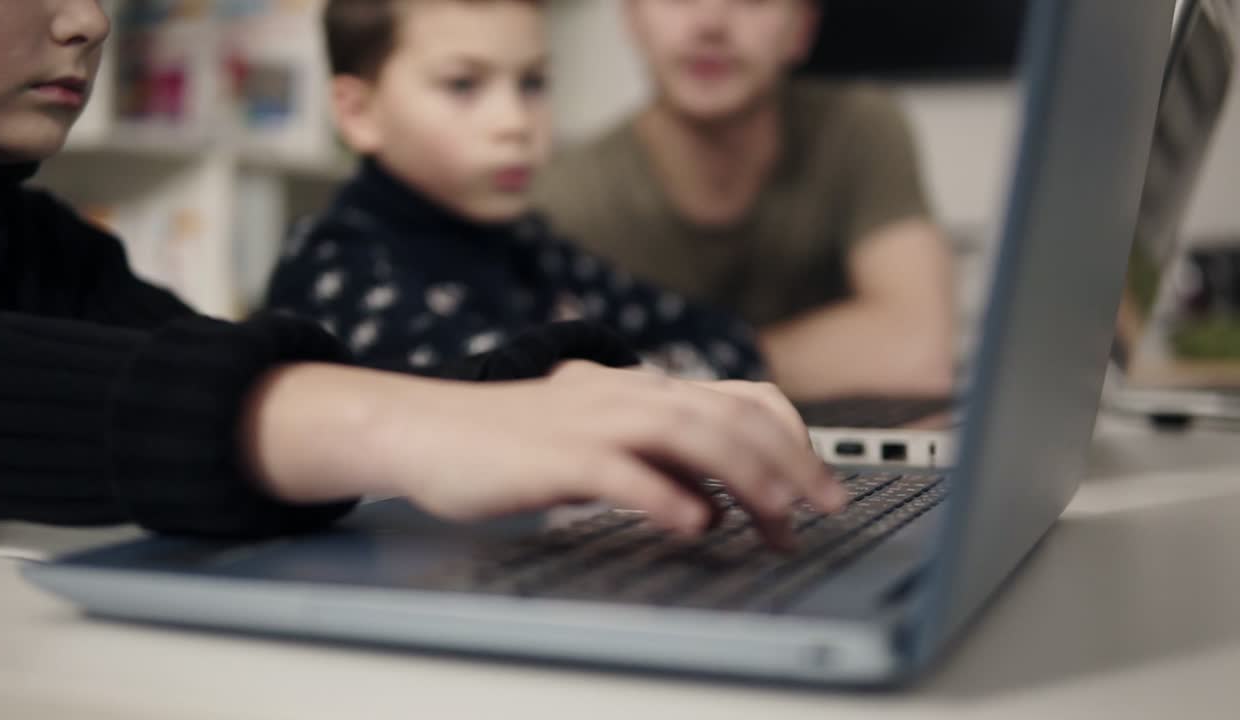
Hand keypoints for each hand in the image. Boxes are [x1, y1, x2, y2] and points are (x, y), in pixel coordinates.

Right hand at [243, 361, 845, 548]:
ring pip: (690, 436)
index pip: (741, 398)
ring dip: (745, 478)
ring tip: (778, 520)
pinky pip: (623, 472)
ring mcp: (592, 420)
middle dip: (789, 465)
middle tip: (823, 511)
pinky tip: (694, 524)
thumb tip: (714, 501)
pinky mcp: (555, 455)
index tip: (820, 485)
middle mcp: (628, 395)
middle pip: (730, 418)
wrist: (427, 428)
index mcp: (642, 390)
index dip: (791, 439)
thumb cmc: (511, 442)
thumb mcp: (597, 439)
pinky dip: (666, 497)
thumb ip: (655, 460)